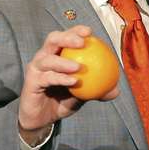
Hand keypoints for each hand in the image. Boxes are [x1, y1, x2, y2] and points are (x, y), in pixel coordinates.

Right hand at [17, 26, 119, 143]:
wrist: (44, 119)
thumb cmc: (63, 101)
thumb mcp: (83, 95)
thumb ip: (97, 90)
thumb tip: (116, 90)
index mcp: (57, 54)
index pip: (66, 36)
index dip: (76, 30)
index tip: (90, 32)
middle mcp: (45, 57)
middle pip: (53, 39)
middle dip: (67, 37)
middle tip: (82, 42)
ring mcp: (36, 68)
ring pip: (48, 59)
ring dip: (63, 61)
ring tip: (78, 67)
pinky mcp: (32, 81)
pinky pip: (47, 78)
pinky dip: (60, 78)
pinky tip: (73, 81)